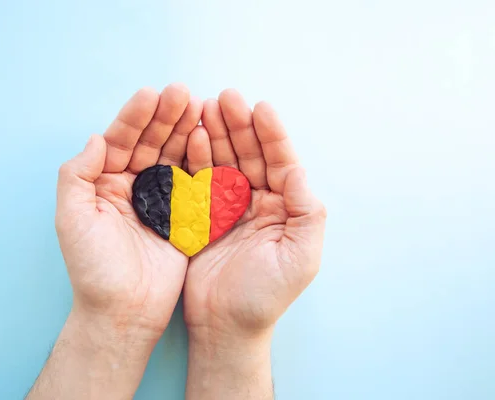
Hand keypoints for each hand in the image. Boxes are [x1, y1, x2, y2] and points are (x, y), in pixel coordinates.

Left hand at [27, 84, 201, 399]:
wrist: (123, 311)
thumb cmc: (93, 269)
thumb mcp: (72, 219)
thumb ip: (76, 175)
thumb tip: (96, 137)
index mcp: (103, 184)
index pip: (119, 141)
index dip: (134, 118)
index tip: (151, 94)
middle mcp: (132, 187)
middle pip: (150, 143)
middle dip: (165, 117)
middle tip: (182, 93)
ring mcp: (159, 201)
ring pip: (173, 157)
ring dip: (185, 131)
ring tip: (200, 106)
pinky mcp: (183, 217)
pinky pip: (193, 182)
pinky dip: (201, 161)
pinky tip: (209, 140)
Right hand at [183, 89, 326, 398]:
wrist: (224, 326)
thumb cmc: (265, 296)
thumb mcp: (300, 258)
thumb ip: (307, 212)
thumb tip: (300, 170)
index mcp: (286, 208)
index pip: (281, 161)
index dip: (271, 134)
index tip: (259, 106)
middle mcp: (259, 201)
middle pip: (250, 154)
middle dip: (238, 125)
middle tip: (225, 97)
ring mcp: (228, 206)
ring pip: (223, 160)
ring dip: (215, 133)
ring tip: (204, 106)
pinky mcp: (202, 215)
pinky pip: (199, 180)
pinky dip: (195, 158)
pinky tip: (190, 137)